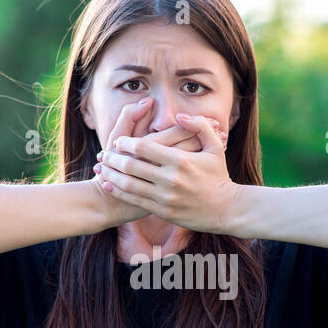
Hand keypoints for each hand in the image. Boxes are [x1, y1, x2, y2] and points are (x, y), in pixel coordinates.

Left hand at [93, 112, 240, 233]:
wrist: (226, 210)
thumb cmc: (219, 176)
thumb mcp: (215, 147)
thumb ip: (200, 126)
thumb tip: (181, 116)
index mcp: (180, 160)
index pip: (144, 147)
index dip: (126, 142)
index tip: (119, 141)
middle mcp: (170, 179)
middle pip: (131, 165)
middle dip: (113, 158)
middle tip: (104, 153)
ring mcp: (165, 197)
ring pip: (129, 185)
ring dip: (111, 175)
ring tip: (101, 168)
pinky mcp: (162, 211)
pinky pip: (134, 200)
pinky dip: (118, 192)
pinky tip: (108, 186)